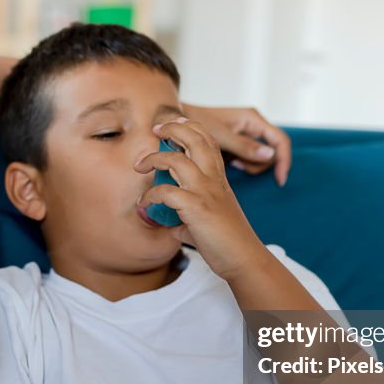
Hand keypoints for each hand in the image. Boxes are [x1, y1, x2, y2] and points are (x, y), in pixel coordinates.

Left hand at [135, 118, 266, 280]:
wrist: (244, 259)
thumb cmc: (227, 242)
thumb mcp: (208, 222)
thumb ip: (188, 218)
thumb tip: (172, 225)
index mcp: (219, 179)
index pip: (208, 141)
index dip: (191, 128)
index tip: (174, 124)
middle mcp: (214, 180)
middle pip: (195, 139)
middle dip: (173, 128)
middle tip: (156, 129)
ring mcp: (206, 192)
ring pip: (177, 160)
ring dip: (154, 158)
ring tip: (140, 165)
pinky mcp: (196, 208)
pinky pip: (166, 192)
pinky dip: (151, 195)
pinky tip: (145, 203)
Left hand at [182, 103, 291, 186]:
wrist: (177, 120)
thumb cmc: (197, 123)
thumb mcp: (221, 137)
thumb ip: (245, 146)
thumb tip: (270, 155)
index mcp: (252, 119)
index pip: (280, 140)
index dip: (284, 161)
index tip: (280, 180)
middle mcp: (253, 125)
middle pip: (271, 152)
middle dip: (258, 164)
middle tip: (237, 164)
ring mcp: (247, 134)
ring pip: (260, 157)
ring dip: (248, 164)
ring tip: (231, 162)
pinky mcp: (239, 142)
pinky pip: (249, 157)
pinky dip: (242, 163)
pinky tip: (229, 162)